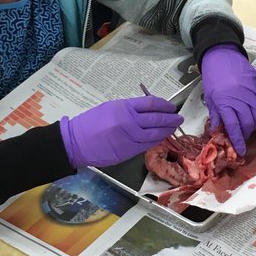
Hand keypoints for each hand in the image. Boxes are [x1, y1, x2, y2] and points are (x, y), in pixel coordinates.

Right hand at [59, 96, 181, 168]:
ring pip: (154, 134)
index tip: (171, 107)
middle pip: (157, 119)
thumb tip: (148, 110)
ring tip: (173, 127)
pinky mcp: (128, 151)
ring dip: (166, 131)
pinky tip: (160, 138)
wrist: (76, 142)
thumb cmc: (90, 123)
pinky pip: (146, 145)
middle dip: (171, 118)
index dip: (164, 105)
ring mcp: (129, 138)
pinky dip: (156, 141)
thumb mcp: (110, 108)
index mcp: (124, 107)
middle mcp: (129, 121)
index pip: (151, 103)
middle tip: (179, 117)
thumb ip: (129, 109)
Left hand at [200, 44, 255, 155]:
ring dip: (255, 124)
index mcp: (225, 101)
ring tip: (248, 126)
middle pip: (248, 122)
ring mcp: (251, 91)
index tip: (240, 150)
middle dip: (246, 133)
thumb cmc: (213, 76)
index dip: (238, 140)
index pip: (234, 126)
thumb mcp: (210, 97)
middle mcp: (240, 97)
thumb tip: (218, 131)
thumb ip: (216, 115)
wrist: (221, 55)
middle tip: (242, 136)